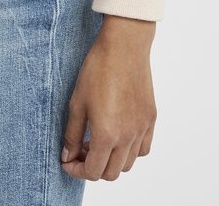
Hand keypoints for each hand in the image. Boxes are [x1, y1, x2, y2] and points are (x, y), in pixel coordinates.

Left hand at [61, 14, 156, 180]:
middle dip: (92, 167)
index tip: (68, 161)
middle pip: (110, 173)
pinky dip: (130, 151)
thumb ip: (72, 134)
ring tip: (99, 141)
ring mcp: (142, 129)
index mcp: (106, 134)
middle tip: (81, 150)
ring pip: (128, 164)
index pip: (93, 172)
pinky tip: (118, 134)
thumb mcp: (77, 102)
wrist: (124, 46)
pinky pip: (143, 149)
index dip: (76, 170)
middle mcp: (127, 137)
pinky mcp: (151, 119)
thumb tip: (68, 156)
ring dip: (111, 160)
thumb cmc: (97, 69)